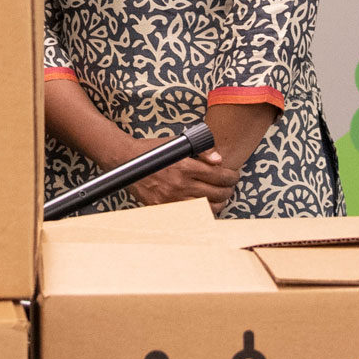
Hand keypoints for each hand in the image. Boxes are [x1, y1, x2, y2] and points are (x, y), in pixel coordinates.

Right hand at [110, 135, 241, 213]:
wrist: (126, 160)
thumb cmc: (152, 151)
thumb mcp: (178, 143)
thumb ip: (201, 150)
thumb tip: (219, 161)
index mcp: (185, 167)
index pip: (219, 176)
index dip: (232, 177)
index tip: (233, 175)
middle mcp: (179, 185)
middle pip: (217, 194)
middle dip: (228, 190)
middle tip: (228, 187)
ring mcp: (171, 199)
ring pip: (207, 207)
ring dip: (218, 203)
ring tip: (219, 197)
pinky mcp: (163, 207)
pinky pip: (190, 215)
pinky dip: (201, 211)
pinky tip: (204, 205)